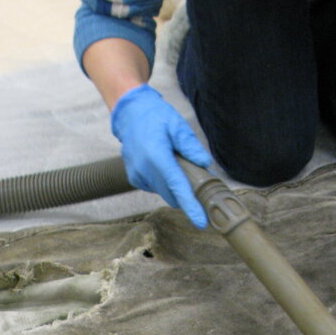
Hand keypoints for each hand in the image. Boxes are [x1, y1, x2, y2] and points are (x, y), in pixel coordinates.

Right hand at [110, 85, 209, 228]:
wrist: (130, 113)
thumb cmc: (154, 116)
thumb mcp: (177, 125)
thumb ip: (191, 146)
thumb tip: (205, 164)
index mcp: (156, 156)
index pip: (177, 186)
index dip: (190, 206)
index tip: (201, 221)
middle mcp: (144, 169)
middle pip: (172, 194)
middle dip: (186, 193)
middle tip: (195, 176)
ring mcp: (137, 175)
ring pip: (164, 192)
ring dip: (173, 185)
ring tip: (173, 162)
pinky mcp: (134, 178)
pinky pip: (155, 187)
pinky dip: (163, 181)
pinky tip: (162, 165)